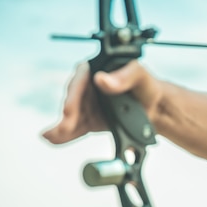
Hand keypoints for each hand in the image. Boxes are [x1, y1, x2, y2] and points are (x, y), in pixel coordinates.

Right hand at [42, 60, 162, 143]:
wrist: (154, 107)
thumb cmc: (146, 85)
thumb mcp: (140, 75)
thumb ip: (124, 76)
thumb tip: (101, 79)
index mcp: (97, 68)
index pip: (80, 78)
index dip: (73, 94)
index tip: (70, 109)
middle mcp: (88, 85)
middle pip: (73, 98)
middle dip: (69, 114)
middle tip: (66, 127)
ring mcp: (87, 104)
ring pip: (71, 115)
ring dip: (63, 126)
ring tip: (55, 135)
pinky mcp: (89, 120)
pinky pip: (75, 127)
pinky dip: (64, 135)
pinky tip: (52, 139)